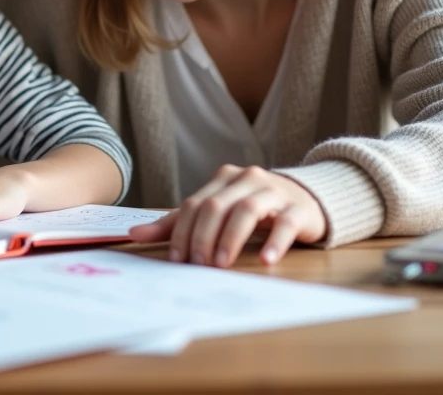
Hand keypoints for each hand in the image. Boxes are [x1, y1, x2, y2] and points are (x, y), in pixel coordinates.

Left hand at [129, 165, 326, 266]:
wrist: (308, 200)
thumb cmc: (255, 209)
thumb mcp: (218, 211)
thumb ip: (179, 222)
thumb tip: (134, 233)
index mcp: (223, 178)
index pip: (195, 203)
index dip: (182, 231)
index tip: (177, 259)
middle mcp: (247, 179)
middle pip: (217, 205)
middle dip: (203, 236)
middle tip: (198, 264)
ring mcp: (274, 191)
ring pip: (247, 210)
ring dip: (231, 239)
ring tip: (222, 264)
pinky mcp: (298, 208)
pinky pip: (285, 223)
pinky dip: (274, 242)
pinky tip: (265, 260)